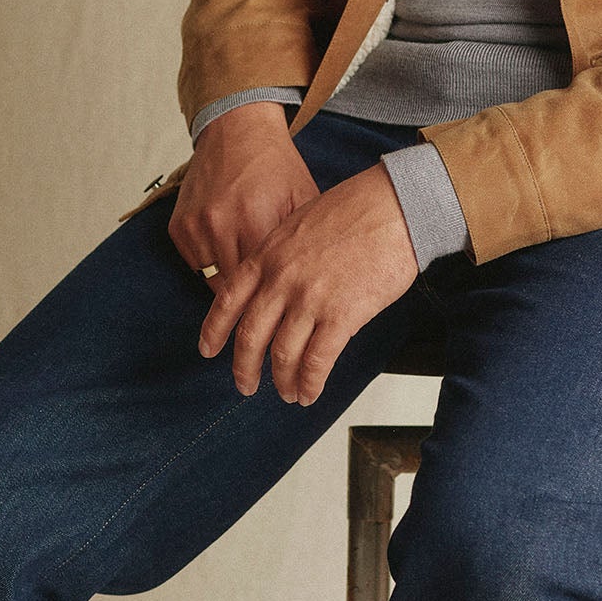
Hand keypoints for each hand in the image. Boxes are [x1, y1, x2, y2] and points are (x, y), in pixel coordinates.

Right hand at [169, 102, 317, 284]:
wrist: (238, 130)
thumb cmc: (277, 166)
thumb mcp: (303, 199)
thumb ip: (303, 244)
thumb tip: (304, 284)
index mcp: (255, 220)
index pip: (261, 283)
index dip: (272, 294)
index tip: (282, 300)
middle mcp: (220, 225)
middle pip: (235, 287)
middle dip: (252, 291)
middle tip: (266, 289)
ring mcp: (195, 226)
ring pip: (212, 280)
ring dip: (230, 278)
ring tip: (248, 266)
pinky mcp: (178, 226)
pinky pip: (195, 264)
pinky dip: (212, 263)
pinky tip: (229, 246)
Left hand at [200, 163, 417, 404]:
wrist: (394, 206)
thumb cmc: (355, 209)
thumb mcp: (299, 223)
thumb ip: (280, 255)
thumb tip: (275, 286)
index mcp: (267, 255)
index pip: (227, 301)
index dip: (215, 331)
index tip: (208, 351)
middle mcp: (281, 280)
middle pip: (250, 337)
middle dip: (244, 368)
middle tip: (245, 386)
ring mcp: (310, 299)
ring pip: (283, 355)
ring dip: (282, 382)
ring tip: (287, 394)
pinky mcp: (342, 316)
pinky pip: (317, 362)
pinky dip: (310, 384)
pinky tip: (309, 394)